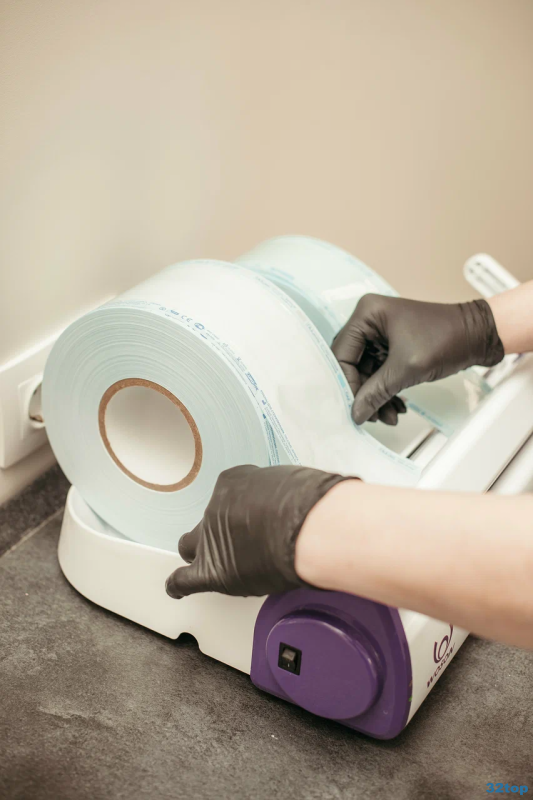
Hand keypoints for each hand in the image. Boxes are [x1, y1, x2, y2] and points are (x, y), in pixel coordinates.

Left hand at [165, 465, 350, 598]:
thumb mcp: (296, 483)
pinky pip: (185, 579)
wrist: (305, 527)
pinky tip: (177, 589)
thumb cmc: (309, 503)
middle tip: (237, 538)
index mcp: (234, 481)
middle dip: (216, 529)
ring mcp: (211, 538)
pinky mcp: (212, 569)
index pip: (230, 496)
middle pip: (206, 522)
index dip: (245, 510)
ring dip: (204, 555)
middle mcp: (217, 507)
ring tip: (216, 563)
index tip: (258, 517)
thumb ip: (285, 497)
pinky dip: (178, 585)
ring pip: (193, 548)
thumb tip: (293, 508)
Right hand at [332, 294, 503, 424]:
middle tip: (370, 415)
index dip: (347, 383)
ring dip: (376, 396)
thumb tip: (357, 413)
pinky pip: (380, 373)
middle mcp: (369, 321)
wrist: (479, 335)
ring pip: (366, 373)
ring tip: (388, 416)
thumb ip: (377, 392)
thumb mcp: (406, 369)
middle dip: (363, 393)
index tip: (354, 407)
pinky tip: (396, 406)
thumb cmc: (448, 338)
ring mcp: (380, 334)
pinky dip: (386, 391)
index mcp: (367, 314)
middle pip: (352, 364)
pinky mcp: (391, 346)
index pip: (342, 354)